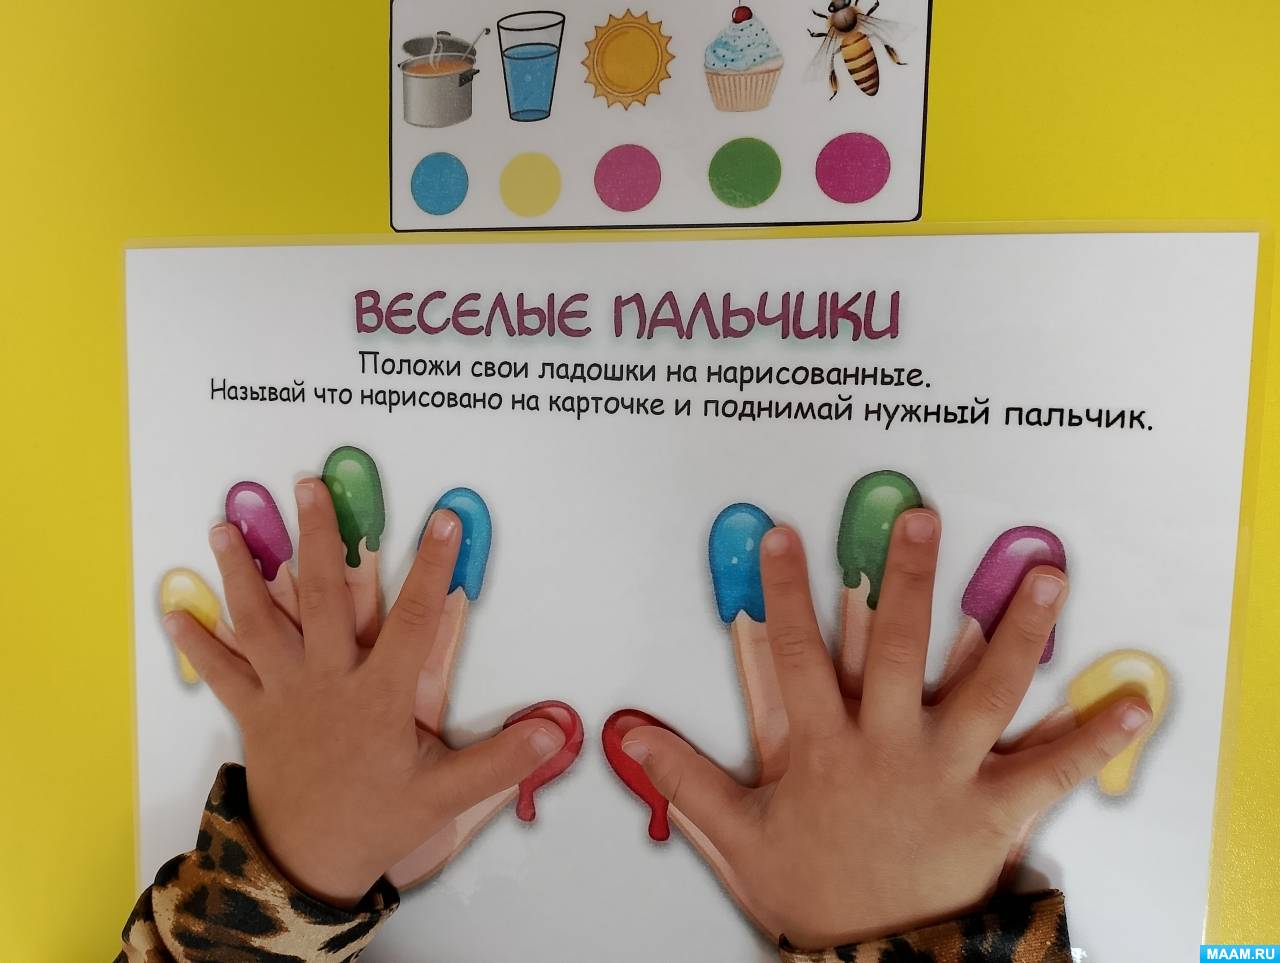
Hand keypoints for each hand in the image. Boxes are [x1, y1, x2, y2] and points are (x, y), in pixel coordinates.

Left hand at [164, 478, 565, 906]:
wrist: (305, 866)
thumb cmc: (376, 822)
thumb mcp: (445, 795)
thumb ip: (500, 760)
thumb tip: (554, 732)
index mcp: (378, 695)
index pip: (415, 619)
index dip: (432, 566)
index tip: (443, 517)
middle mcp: (327, 682)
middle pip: (321, 598)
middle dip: (318, 539)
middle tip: (308, 486)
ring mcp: (285, 695)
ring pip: (261, 623)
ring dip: (242, 574)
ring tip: (223, 527)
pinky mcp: (254, 714)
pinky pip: (222, 673)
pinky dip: (199, 644)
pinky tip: (174, 613)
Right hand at [620, 512, 1150, 947]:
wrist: (876, 957)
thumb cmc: (813, 889)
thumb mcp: (738, 835)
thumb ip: (684, 778)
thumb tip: (628, 735)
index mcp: (823, 749)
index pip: (797, 656)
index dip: (785, 592)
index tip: (782, 535)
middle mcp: (887, 747)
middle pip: (898, 649)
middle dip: (908, 579)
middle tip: (922, 518)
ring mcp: (946, 772)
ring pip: (985, 690)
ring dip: (1018, 632)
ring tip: (1044, 576)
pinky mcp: (995, 807)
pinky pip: (1050, 768)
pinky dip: (1094, 737)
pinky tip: (1134, 702)